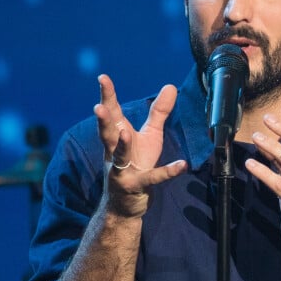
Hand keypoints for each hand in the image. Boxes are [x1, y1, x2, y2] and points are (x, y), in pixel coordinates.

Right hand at [94, 74, 187, 217]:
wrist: (126, 203)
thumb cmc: (137, 162)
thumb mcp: (150, 135)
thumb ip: (159, 112)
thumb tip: (170, 86)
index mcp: (118, 135)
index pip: (111, 112)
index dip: (107, 95)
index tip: (102, 77)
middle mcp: (115, 151)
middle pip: (107, 133)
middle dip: (103, 120)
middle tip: (98, 106)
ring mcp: (122, 170)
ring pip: (119, 156)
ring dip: (122, 145)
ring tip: (124, 132)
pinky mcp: (136, 185)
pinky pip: (152, 178)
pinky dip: (167, 172)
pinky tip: (182, 165)